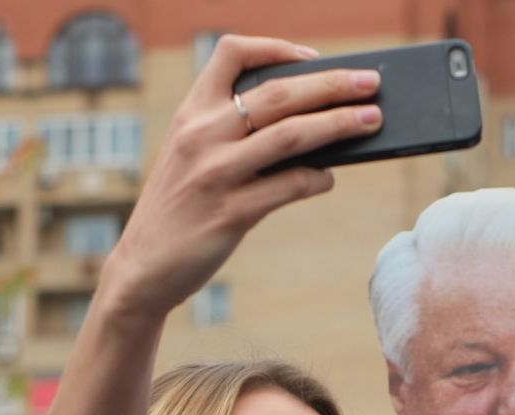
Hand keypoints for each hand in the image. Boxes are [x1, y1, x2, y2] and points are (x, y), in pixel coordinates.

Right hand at [98, 36, 382, 320]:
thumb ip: (231, 133)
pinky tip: (330, 177)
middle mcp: (201, 136)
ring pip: (291, 136)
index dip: (276, 47)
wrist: (142, 268)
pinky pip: (288, 187)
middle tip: (371, 83)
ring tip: (372, 120)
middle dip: (332, 85)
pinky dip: (317, 178)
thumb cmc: (178, 208)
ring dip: (339, 124)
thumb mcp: (190, 156)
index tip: (312, 57)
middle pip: (278, 93)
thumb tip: (306, 122)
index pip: (231, 54)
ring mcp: (216, 175)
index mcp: (190, 113)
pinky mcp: (230, 215)